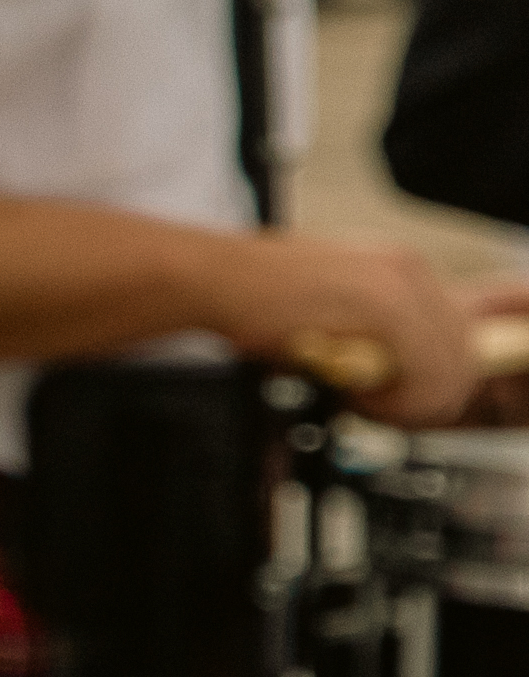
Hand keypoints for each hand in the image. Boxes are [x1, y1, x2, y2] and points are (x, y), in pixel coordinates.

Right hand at [209, 231, 505, 429]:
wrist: (210, 281)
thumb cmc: (250, 300)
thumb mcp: (327, 309)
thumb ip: (372, 334)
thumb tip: (394, 374)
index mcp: (400, 268)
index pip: (460, 335)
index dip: (436, 379)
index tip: (399, 398)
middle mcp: (410, 269)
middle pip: (466, 354)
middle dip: (428, 397)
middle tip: (380, 408)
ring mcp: (403, 285)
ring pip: (455, 368)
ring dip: (413, 403)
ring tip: (364, 403)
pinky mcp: (389, 307)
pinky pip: (428, 373)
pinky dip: (398, 401)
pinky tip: (355, 396)